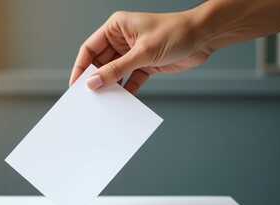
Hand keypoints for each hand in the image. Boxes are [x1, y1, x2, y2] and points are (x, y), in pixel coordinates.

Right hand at [69, 11, 210, 93]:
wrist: (204, 37)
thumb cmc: (175, 32)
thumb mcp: (142, 52)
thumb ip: (116, 69)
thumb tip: (94, 83)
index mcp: (116, 27)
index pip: (90, 48)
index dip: (81, 67)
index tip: (75, 84)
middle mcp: (122, 40)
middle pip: (101, 63)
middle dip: (96, 79)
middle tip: (89, 97)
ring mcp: (133, 53)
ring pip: (115, 73)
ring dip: (111, 86)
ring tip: (105, 102)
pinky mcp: (144, 64)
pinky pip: (130, 79)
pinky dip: (127, 89)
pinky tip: (124, 100)